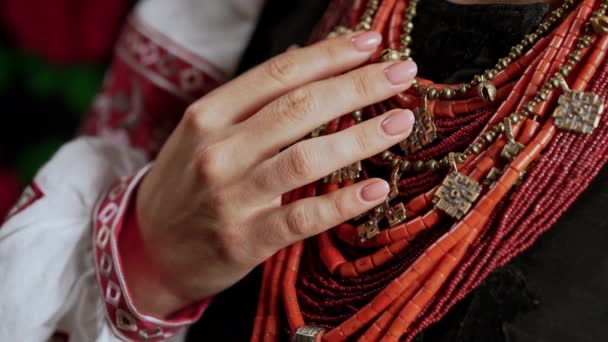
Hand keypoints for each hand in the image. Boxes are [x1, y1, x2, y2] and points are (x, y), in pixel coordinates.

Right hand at [122, 31, 416, 317]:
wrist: (149, 248)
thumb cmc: (185, 183)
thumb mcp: (204, 131)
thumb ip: (253, 99)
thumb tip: (308, 56)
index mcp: (208, 115)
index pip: (278, 74)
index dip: (329, 55)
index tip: (370, 44)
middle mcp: (218, 149)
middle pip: (298, 107)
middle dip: (357, 85)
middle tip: (401, 72)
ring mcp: (231, 196)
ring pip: (306, 158)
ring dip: (361, 137)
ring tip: (400, 122)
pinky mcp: (245, 240)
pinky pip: (303, 217)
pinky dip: (344, 202)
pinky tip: (378, 189)